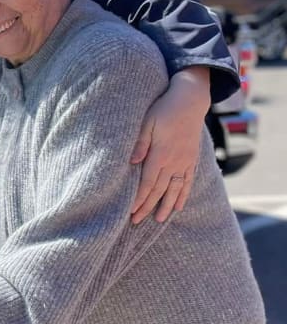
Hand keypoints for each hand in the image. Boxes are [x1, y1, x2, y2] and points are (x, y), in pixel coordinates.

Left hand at [131, 66, 209, 223]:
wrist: (190, 101)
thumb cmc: (163, 109)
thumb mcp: (147, 122)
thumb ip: (139, 143)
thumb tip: (131, 162)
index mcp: (160, 155)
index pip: (147, 183)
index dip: (139, 199)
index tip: (130, 212)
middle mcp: (174, 162)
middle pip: (159, 190)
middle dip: (147, 207)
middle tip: (136, 222)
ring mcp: (185, 162)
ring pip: (175, 189)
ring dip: (166, 206)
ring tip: (159, 220)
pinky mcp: (192, 159)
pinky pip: (187, 181)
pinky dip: (183, 195)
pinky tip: (179, 206)